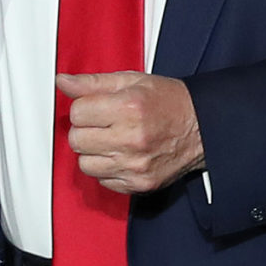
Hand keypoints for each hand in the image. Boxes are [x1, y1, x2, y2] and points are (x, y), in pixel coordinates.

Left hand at [56, 72, 204, 192]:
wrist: (202, 127)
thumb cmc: (168, 102)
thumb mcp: (132, 81)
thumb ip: (93, 83)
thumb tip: (63, 82)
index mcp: (129, 107)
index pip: (77, 112)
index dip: (84, 108)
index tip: (96, 108)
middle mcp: (131, 138)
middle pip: (77, 140)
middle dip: (86, 130)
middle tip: (104, 123)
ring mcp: (135, 164)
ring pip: (85, 164)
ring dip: (94, 152)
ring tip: (112, 140)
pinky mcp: (139, 183)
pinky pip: (103, 181)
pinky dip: (108, 169)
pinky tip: (122, 155)